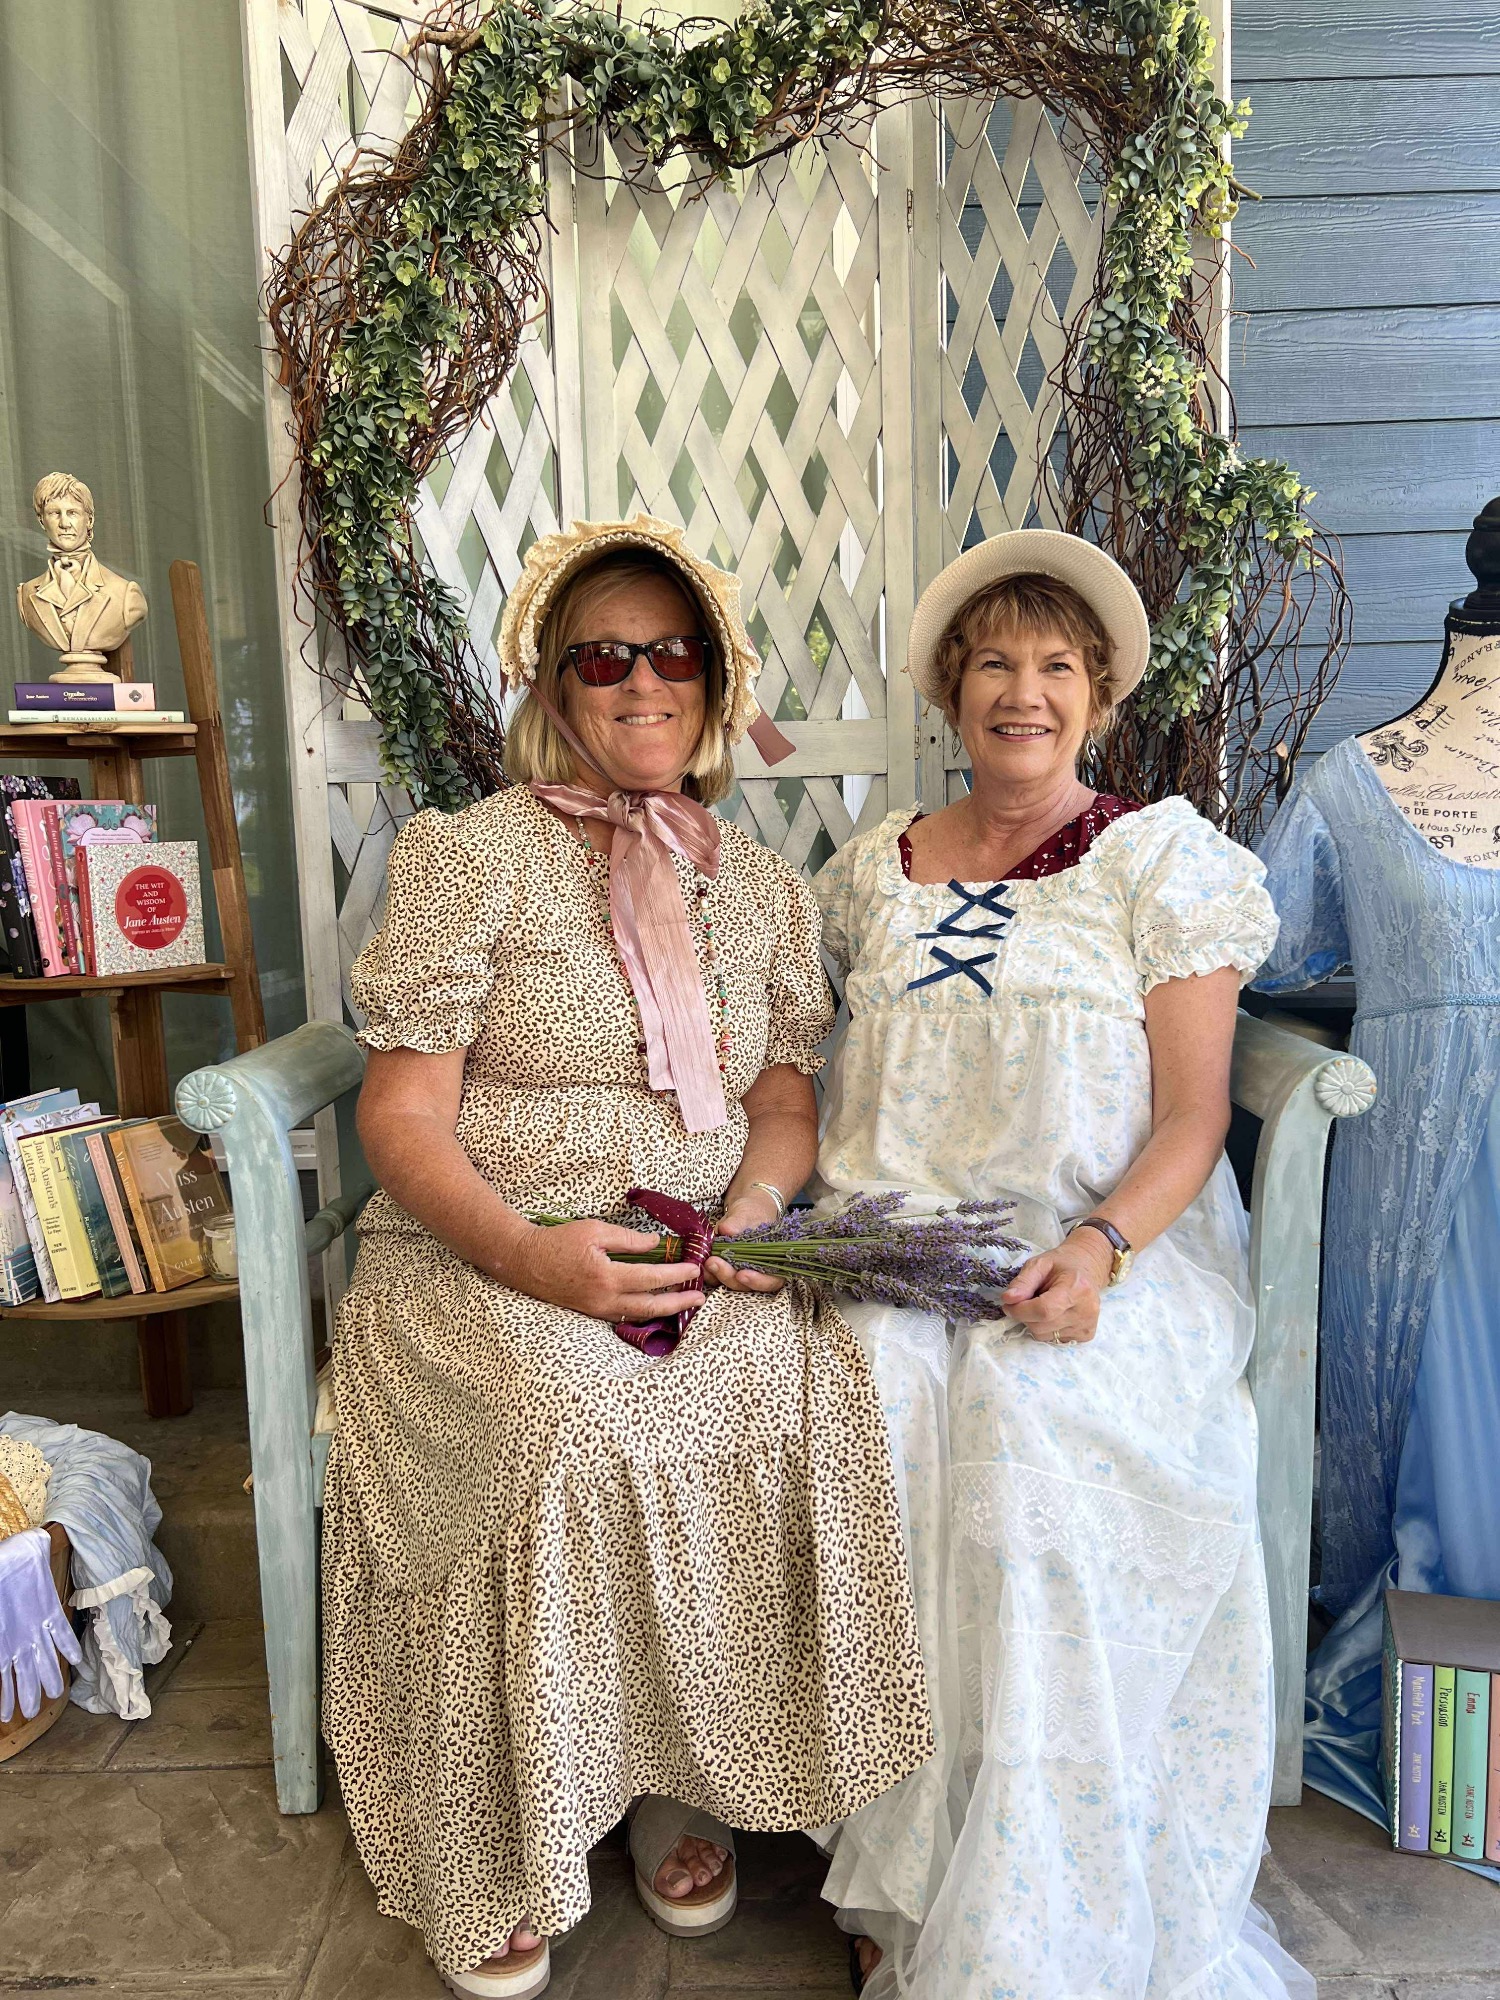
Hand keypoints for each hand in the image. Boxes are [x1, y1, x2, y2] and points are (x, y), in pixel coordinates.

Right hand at [506, 1219, 705, 1322]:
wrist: (526, 1262)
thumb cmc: (559, 1242)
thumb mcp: (594, 1231)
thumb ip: (628, 1239)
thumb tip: (656, 1243)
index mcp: (606, 1276)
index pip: (651, 1278)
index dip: (675, 1274)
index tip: (694, 1268)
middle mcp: (605, 1299)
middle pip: (651, 1306)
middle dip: (680, 1303)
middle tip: (701, 1298)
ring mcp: (598, 1310)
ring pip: (640, 1315)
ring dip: (665, 1310)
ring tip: (686, 1303)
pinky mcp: (593, 1312)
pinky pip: (625, 1316)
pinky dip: (645, 1312)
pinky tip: (657, 1305)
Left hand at [702, 1190, 783, 1294]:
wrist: (743, 1210)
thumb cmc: (753, 1212)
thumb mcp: (748, 1213)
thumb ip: (738, 1222)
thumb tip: (726, 1230)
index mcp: (774, 1263)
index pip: (771, 1281)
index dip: (757, 1281)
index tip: (742, 1274)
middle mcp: (758, 1272)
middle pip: (747, 1285)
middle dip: (729, 1276)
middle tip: (714, 1262)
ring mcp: (740, 1272)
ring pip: (730, 1283)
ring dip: (717, 1276)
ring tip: (707, 1262)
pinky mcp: (726, 1269)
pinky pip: (718, 1277)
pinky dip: (710, 1272)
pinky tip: (702, 1263)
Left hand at [1000, 1231, 1112, 1344]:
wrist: (1087, 1270)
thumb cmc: (1061, 1265)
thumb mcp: (1039, 1264)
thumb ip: (1023, 1282)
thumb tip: (1008, 1299)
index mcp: (1077, 1288)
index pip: (1044, 1310)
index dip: (1020, 1310)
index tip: (1008, 1304)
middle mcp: (1086, 1311)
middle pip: (1041, 1326)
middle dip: (1025, 1315)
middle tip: (1026, 1300)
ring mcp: (1087, 1326)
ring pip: (1044, 1335)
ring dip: (1034, 1322)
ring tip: (1043, 1304)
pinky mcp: (1086, 1335)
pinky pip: (1053, 1339)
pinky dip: (1046, 1328)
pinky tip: (1054, 1314)